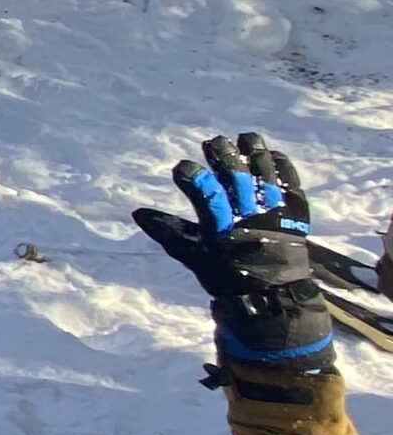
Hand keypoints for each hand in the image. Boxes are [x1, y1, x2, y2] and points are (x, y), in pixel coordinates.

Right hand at [133, 133, 332, 364]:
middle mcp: (251, 219)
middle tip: (214, 142)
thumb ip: (169, 233)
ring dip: (256, 155)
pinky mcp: (296, 217)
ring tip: (246, 137)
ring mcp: (276, 216)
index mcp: (223, 230)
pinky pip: (292, 187)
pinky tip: (273, 155)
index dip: (195, 179)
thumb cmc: (226, 277)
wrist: (273, 297)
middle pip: (238, 180)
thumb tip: (138, 212)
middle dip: (225, 158)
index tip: (183, 167)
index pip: (207, 197)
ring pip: (266, 178)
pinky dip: (283, 169)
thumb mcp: (193, 257)